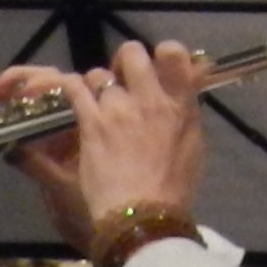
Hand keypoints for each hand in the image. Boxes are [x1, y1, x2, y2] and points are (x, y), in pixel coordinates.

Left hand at [0, 42, 210, 249]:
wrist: (143, 215)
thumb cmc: (174, 189)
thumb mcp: (193, 147)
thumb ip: (186, 114)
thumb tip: (184, 94)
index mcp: (180, 104)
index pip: (174, 53)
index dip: (164, 51)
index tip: (158, 64)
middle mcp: (150, 98)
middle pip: (132, 54)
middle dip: (125, 60)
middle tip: (122, 77)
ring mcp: (118, 108)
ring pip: (99, 75)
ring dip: (97, 84)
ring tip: (95, 100)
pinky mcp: (92, 122)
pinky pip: (76, 89)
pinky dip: (73, 88)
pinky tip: (73, 94)